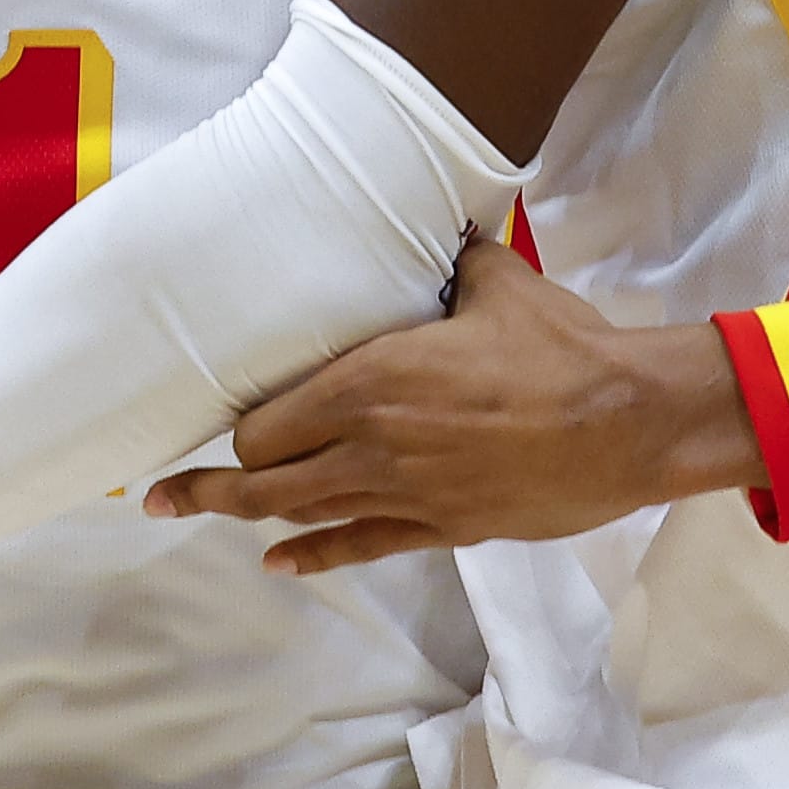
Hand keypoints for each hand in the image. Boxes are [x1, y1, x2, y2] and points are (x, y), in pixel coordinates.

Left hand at [142, 240, 767, 573]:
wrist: (627, 421)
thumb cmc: (560, 346)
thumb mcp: (494, 282)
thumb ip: (450, 260)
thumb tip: (437, 227)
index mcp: (372, 381)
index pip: (269, 420)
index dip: (240, 425)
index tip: (220, 419)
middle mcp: (373, 445)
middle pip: (266, 477)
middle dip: (211, 485)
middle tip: (161, 491)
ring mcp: (406, 494)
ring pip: (301, 515)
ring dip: (242, 519)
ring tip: (188, 518)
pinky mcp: (443, 528)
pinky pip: (360, 546)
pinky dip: (313, 554)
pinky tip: (281, 561)